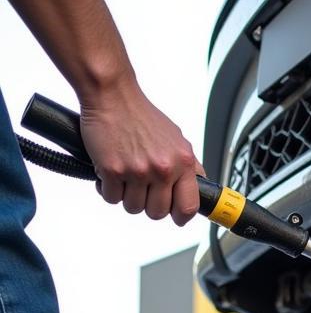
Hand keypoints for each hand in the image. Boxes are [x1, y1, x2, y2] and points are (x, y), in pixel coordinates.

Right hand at [79, 77, 205, 226]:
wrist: (113, 95)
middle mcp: (163, 169)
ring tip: (126, 178)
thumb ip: (189, 165)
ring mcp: (137, 171)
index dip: (181, 217)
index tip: (176, 217)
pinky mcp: (112, 170)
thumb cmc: (142, 116)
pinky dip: (108, 190)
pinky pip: (111, 198)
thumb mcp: (177, 140)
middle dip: (148, 205)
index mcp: (183, 163)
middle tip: (142, 190)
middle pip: (158, 212)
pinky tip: (110, 175)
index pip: (188, 206)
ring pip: (133, 208)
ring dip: (127, 197)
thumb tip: (200, 185)